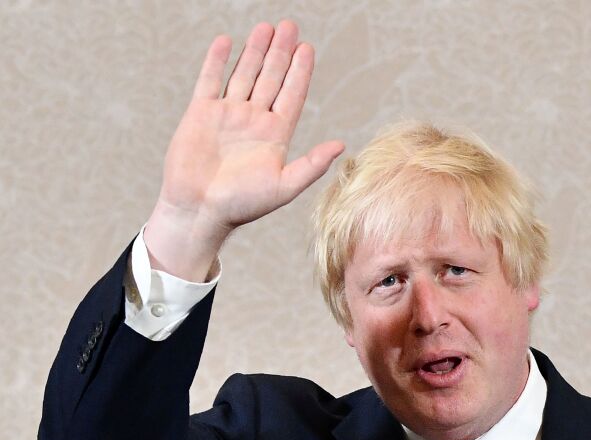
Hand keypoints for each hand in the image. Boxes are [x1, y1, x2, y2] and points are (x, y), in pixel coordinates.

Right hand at [145, 20, 343, 280]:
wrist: (199, 211)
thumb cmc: (242, 206)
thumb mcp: (284, 186)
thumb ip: (312, 165)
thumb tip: (341, 144)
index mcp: (276, 135)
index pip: (292, 94)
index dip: (301, 72)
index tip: (308, 48)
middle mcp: (254, 120)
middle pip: (271, 78)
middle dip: (281, 52)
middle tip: (289, 26)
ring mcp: (228, 114)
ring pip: (244, 74)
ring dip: (255, 51)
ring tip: (266, 28)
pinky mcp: (201, 113)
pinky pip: (210, 80)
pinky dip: (217, 61)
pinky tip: (226, 42)